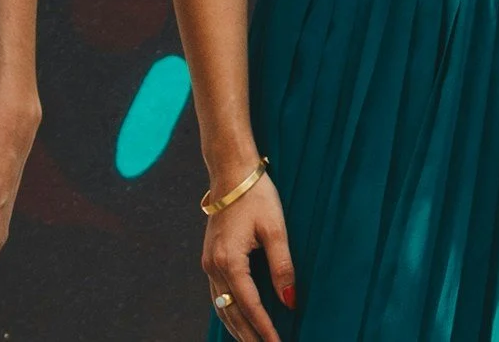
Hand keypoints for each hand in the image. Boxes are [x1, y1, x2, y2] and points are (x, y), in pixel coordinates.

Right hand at [204, 170, 295, 341]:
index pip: (249, 305)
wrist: (231, 173)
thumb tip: (290, 300)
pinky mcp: (210, 258)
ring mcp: (208, 263)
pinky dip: (228, 311)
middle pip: (230, 312)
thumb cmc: (257, 196)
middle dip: (248, 335)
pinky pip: (218, 295)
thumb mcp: (276, 229)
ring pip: (221, 306)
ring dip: (236, 327)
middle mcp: (213, 266)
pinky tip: (238, 319)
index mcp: (229, 260)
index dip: (264, 327)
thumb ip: (282, 266)